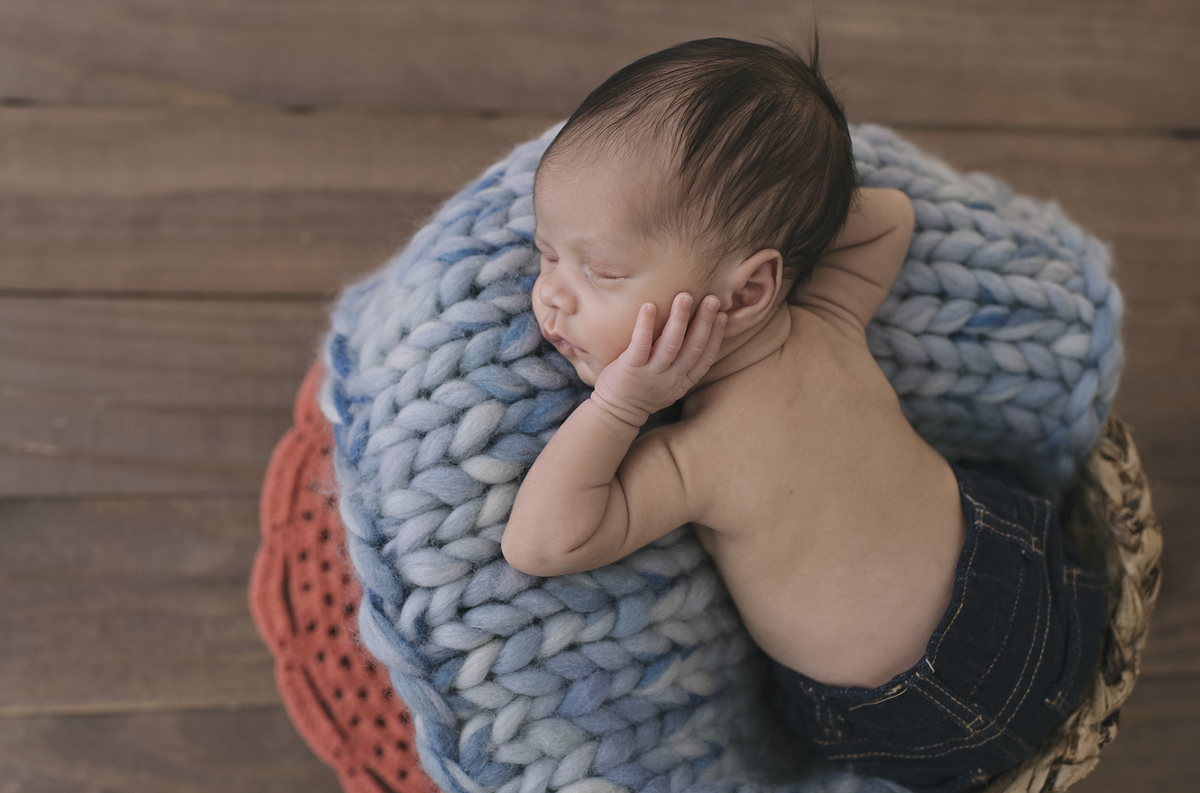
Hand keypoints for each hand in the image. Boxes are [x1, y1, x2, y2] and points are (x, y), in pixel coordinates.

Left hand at [591, 292, 726, 426]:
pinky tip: (649, 306)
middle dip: (704, 322)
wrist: (616, 412)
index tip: (723, 315)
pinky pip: (640, 345)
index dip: (716, 336)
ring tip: (684, 297)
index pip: (706, 357)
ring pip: (671, 345)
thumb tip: (697, 334)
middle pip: (693, 347)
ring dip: (679, 319)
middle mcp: (671, 378)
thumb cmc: (643, 391)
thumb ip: (682, 364)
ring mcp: (651, 374)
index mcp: (683, 381)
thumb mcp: (670, 383)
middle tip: (712, 299)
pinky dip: (645, 325)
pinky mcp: (631, 369)